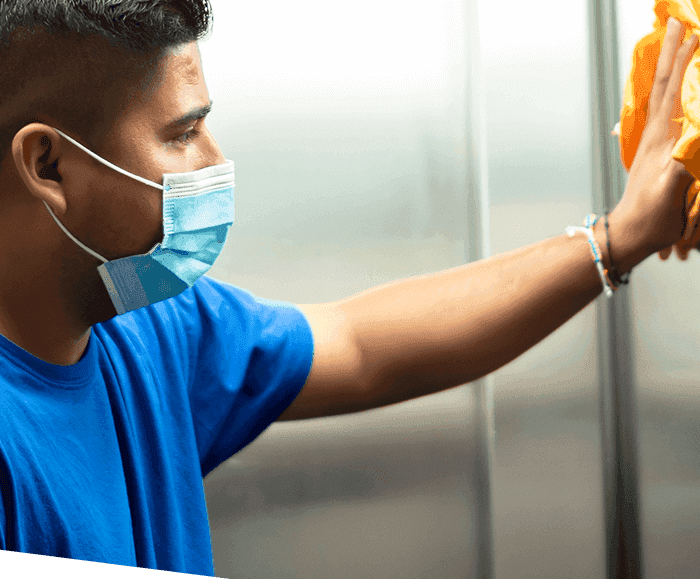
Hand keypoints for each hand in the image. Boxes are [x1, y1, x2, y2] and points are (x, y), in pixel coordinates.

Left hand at [611, 17, 698, 262]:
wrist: (628, 235)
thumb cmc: (650, 219)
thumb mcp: (669, 194)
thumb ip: (682, 166)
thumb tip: (693, 139)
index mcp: (661, 140)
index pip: (674, 92)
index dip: (684, 61)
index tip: (692, 31)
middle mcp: (655, 136)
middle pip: (664, 86)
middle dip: (672, 53)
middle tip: (677, 23)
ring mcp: (653, 143)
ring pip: (661, 97)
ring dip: (669, 69)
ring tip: (673, 46)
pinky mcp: (654, 154)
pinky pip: (662, 114)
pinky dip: (668, 95)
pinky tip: (670, 92)